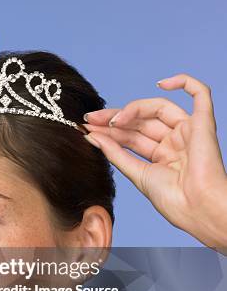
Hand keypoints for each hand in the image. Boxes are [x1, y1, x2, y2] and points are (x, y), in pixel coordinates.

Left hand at [82, 74, 226, 250]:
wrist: (197, 209)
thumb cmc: (173, 200)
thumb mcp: (137, 174)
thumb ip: (115, 153)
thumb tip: (91, 136)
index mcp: (162, 156)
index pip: (131, 136)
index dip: (109, 130)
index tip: (87, 128)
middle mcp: (175, 141)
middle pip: (141, 120)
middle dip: (114, 118)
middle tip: (90, 119)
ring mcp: (189, 131)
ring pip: (157, 107)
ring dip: (131, 109)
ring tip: (110, 118)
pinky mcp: (203, 123)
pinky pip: (200, 93)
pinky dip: (183, 81)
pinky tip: (161, 82)